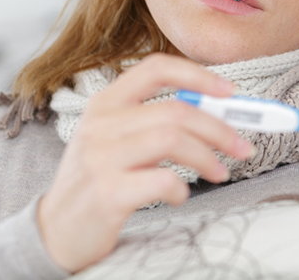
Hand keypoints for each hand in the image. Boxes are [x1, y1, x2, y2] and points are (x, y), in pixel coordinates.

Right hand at [37, 54, 252, 272]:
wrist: (56, 229)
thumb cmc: (100, 177)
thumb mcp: (118, 137)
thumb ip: (158, 120)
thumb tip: (219, 112)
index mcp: (106, 101)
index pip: (157, 68)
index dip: (199, 75)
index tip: (231, 92)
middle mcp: (101, 123)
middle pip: (176, 110)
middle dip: (220, 128)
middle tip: (242, 146)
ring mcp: (101, 157)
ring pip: (172, 139)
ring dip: (208, 156)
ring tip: (220, 172)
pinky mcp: (106, 193)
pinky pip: (162, 180)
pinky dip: (183, 188)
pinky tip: (181, 195)